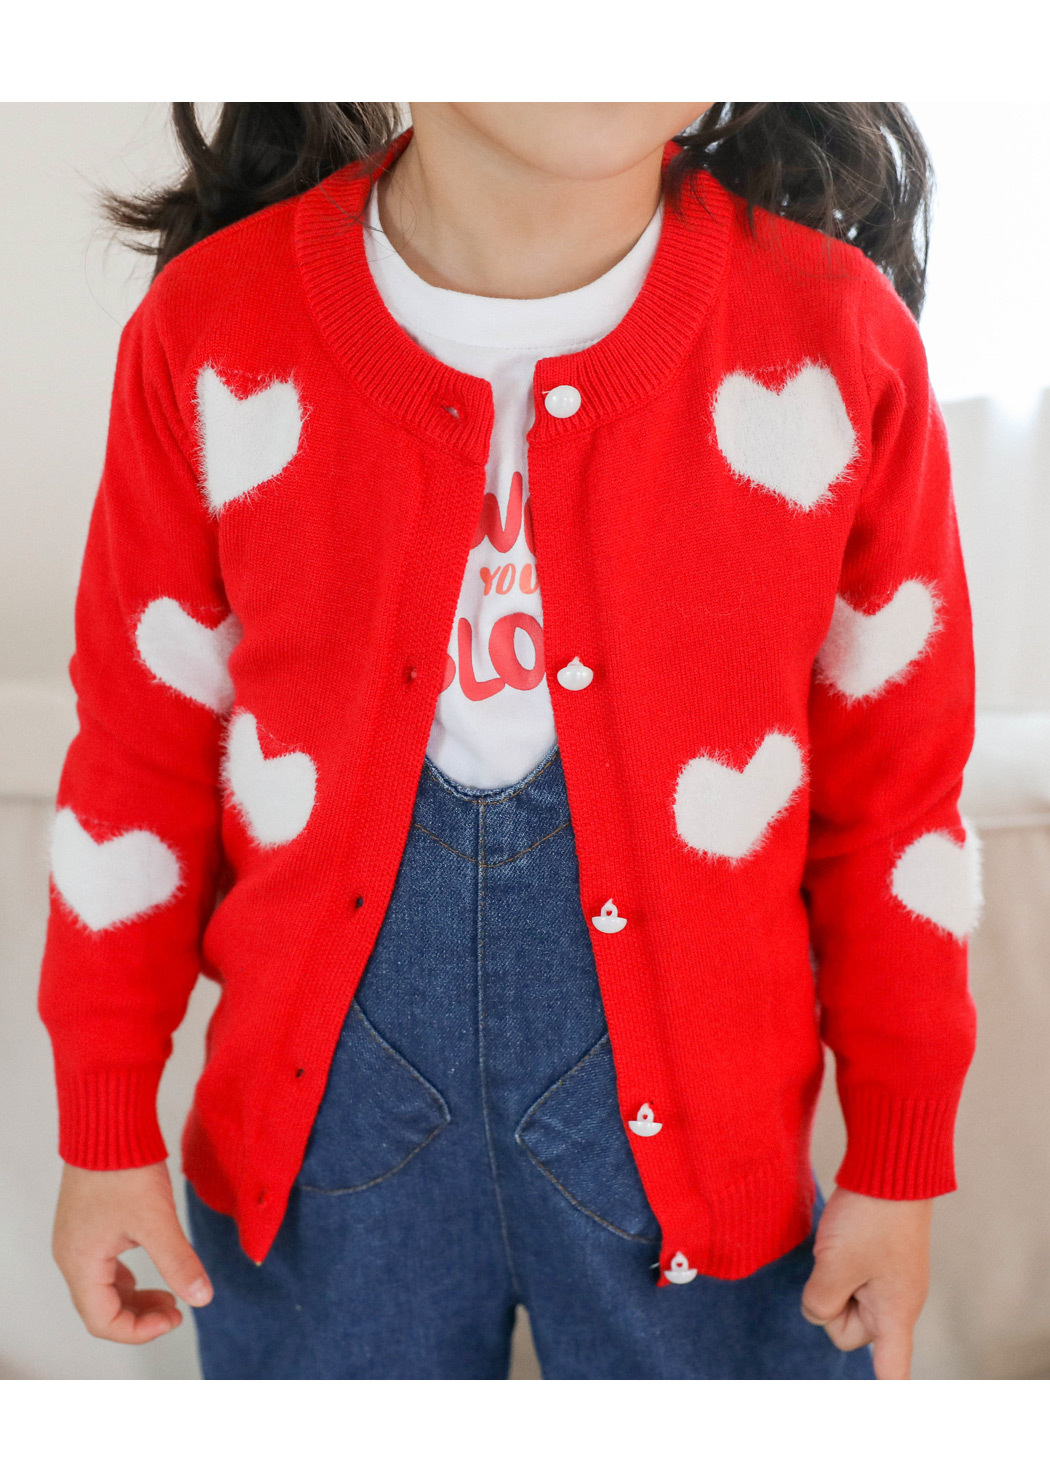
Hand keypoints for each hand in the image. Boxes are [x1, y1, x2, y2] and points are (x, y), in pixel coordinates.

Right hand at [52, 1161, 212, 1343]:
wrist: (107, 1121)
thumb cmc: (123, 1167)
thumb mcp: (156, 1219)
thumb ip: (178, 1261)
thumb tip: (202, 1297)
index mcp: (81, 1262)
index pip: (102, 1321)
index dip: (139, 1330)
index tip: (175, 1317)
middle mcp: (72, 1256)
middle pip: (101, 1308)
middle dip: (140, 1316)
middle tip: (177, 1309)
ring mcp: (78, 1239)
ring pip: (103, 1287)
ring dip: (135, 1297)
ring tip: (170, 1294)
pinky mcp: (89, 1223)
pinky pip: (104, 1265)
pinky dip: (128, 1276)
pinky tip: (155, 1267)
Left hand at [801, 1185, 932, 1378]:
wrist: (893, 1166)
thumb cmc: (872, 1217)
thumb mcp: (835, 1266)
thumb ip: (820, 1303)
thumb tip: (817, 1312)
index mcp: (895, 1314)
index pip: (891, 1373)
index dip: (885, 1395)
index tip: (883, 1405)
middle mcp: (897, 1301)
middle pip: (850, 1331)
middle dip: (831, 1306)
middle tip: (834, 1266)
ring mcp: (889, 1278)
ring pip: (845, 1299)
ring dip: (833, 1279)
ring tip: (838, 1246)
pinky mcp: (880, 1256)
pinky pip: (850, 1275)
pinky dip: (837, 1263)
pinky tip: (839, 1238)